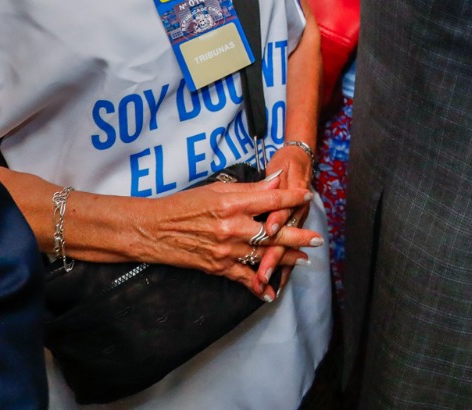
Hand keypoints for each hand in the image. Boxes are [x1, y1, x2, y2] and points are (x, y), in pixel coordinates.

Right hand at [137, 171, 322, 299]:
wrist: (153, 230)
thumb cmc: (183, 205)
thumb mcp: (216, 189)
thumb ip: (250, 188)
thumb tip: (276, 179)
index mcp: (233, 203)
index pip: (271, 200)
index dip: (291, 198)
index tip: (307, 196)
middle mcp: (232, 228)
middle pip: (274, 233)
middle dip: (299, 236)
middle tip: (318, 239)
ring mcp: (226, 250)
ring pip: (264, 256)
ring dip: (286, 260)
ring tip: (304, 260)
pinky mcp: (218, 267)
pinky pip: (244, 278)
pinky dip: (259, 286)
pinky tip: (271, 292)